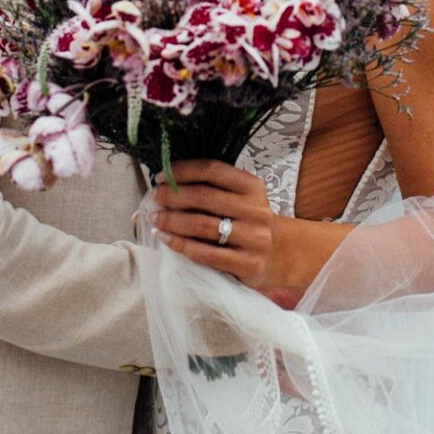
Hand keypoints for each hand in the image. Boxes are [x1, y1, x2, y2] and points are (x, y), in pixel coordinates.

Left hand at [150, 160, 290, 291]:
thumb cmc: (247, 222)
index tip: (160, 177)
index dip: (182, 171)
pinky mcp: (248, 263)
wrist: (279, 255)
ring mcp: (254, 238)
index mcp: (252, 186)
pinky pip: (206, 253)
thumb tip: (160, 186)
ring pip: (202, 225)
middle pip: (204, 197)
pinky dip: (180, 244)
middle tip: (154, 199)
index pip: (212, 170)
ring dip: (172, 221)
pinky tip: (164, 237)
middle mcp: (256, 209)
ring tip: (154, 218)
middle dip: (172, 196)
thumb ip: (208, 190)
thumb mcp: (239, 199)